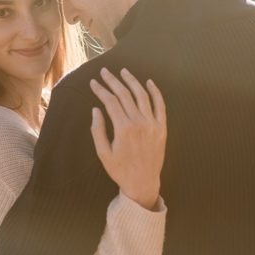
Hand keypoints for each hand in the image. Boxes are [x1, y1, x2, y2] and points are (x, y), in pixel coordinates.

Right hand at [89, 67, 166, 210]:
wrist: (143, 182)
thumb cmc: (120, 170)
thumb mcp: (102, 153)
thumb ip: (98, 130)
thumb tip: (96, 109)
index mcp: (123, 128)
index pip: (110, 101)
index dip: (100, 90)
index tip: (93, 83)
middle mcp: (140, 123)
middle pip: (125, 95)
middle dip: (113, 81)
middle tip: (104, 72)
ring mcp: (153, 124)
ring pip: (142, 96)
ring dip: (132, 81)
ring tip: (123, 72)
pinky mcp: (162, 128)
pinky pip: (160, 105)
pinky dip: (155, 92)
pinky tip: (149, 82)